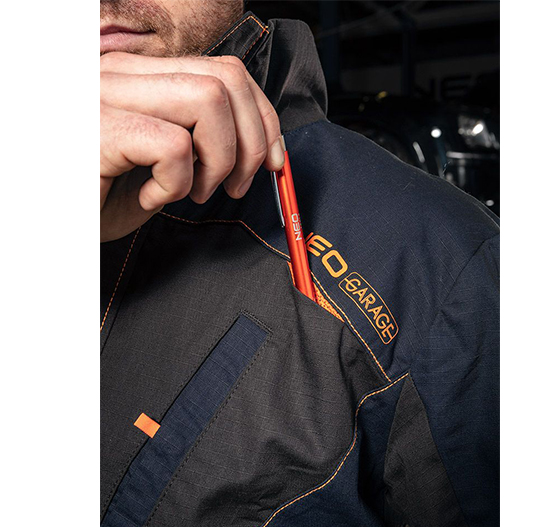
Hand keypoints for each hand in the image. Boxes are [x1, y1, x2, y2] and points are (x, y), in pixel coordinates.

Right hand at [100, 52, 283, 241]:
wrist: (50, 223)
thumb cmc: (98, 197)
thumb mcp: (161, 164)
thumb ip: (201, 141)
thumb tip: (262, 148)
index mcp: (141, 77)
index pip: (225, 70)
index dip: (264, 117)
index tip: (272, 162)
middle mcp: (122, 73)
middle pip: (226, 78)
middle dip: (253, 142)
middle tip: (233, 186)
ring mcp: (107, 95)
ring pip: (208, 100)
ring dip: (218, 159)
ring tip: (192, 191)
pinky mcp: (97, 129)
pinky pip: (174, 146)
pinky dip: (176, 184)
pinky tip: (149, 198)